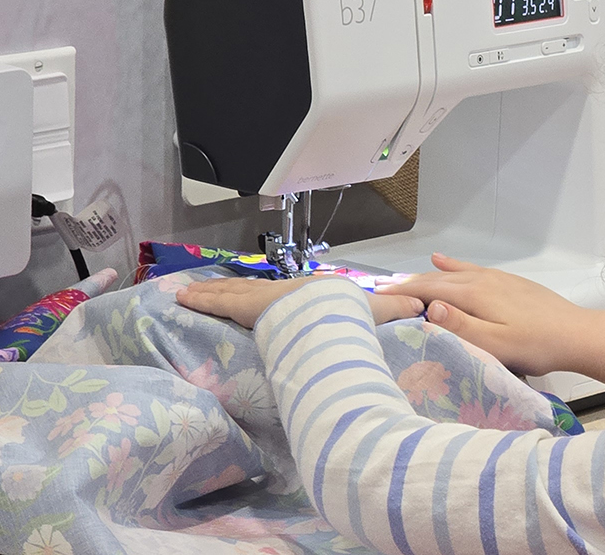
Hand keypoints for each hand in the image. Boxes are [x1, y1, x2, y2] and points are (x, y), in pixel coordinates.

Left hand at [179, 276, 423, 328]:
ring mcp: (263, 298)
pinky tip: (180, 298)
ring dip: (207, 291)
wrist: (335, 316)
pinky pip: (216, 302)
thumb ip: (397, 310)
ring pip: (228, 293)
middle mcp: (282, 292)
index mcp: (309, 295)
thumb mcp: (379, 314)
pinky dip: (199, 299)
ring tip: (184, 292)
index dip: (266, 294)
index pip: (283, 295)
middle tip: (205, 287)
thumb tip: (423, 307)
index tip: (254, 295)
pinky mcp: (246, 306)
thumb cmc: (353, 317)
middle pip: (250, 289)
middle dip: (227, 288)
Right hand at [379, 254, 604, 390]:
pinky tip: (442, 259)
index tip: (375, 300)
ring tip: (402, 283)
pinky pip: (470, 269)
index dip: (401, 294)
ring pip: (451, 273)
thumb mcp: (496, 344)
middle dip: (407, 285)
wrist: (577, 334)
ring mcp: (495, 278)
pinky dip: (451, 265)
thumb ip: (461, 326)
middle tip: (381, 296)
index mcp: (474, 294)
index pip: (427, 290)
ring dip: (425, 276)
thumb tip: (428, 306)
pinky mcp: (507, 282)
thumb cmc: (536, 346)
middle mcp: (481, 280)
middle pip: (436, 278)